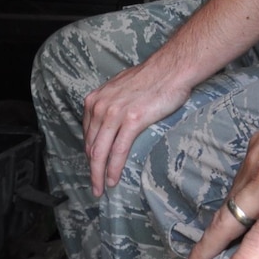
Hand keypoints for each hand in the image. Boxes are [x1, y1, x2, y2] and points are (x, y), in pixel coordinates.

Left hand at [84, 53, 195, 196]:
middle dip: (91, 169)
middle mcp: (100, 106)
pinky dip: (114, 169)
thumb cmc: (150, 78)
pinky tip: (113, 180)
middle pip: (91, 146)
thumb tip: (108, 119)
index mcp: (95, 99)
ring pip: (101, 152)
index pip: (87, 134)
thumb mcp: (119, 87)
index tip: (93, 167)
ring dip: (99, 175)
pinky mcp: (132, 121)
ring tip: (100, 189)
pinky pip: (118, 151)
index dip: (89, 154)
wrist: (171, 70)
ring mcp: (115, 114)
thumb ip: (109, 104)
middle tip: (94, 186)